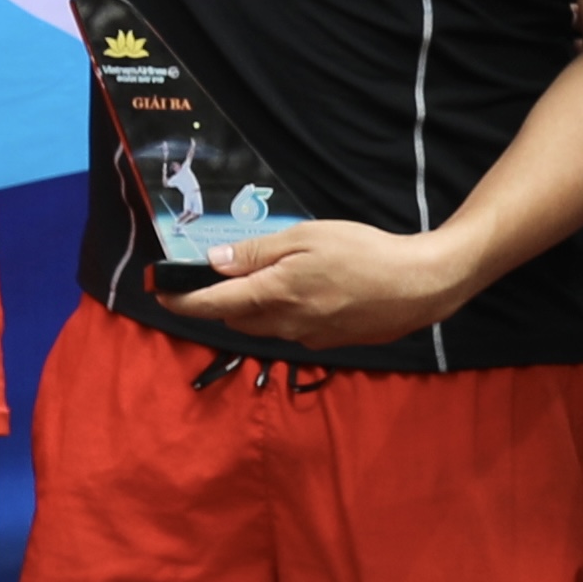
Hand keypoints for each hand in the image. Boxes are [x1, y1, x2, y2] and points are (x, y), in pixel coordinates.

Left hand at [161, 218, 490, 351]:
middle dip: (219, 301)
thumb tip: (213, 262)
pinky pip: (291, 331)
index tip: (161, 293)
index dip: (181, 301)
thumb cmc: (365, 251)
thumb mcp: (305, 237)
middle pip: (234, 319)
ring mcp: (310, 338)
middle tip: (223, 271)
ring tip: (268, 276)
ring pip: (262, 327)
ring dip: (251, 308)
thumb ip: (256, 252)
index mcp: (276, 295)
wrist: (421, 285)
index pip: (212, 306)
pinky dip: (282, 313)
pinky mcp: (331, 344)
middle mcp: (287, 325)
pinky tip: (306, 290)